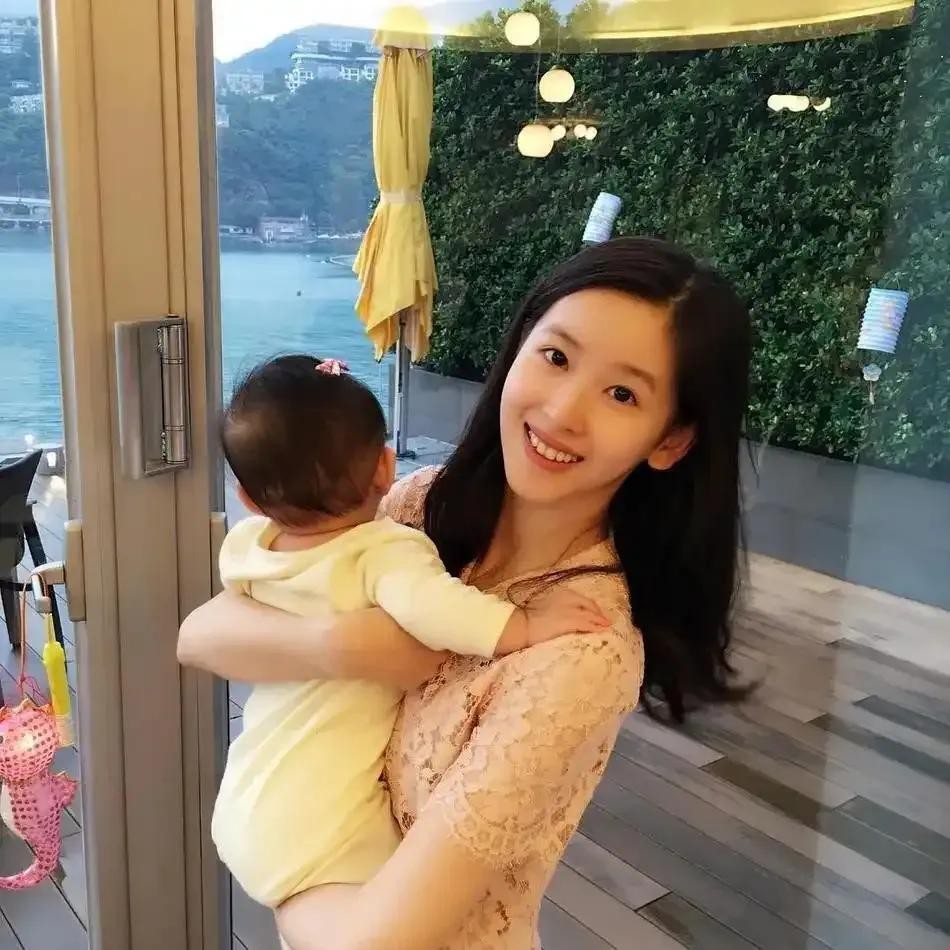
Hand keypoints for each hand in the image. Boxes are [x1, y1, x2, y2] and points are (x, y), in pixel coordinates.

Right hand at [495, 588, 609, 653]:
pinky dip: (596, 627)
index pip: (582, 599)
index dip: (591, 607)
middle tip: (605, 621)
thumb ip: (555, 607)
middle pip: (589, 605)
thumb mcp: (543, 606)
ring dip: (600, 621)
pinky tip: (601, 631)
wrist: (522, 625)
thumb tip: (560, 614)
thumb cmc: (527, 617)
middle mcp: (569, 598)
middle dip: (598, 613)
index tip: (595, 613)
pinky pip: (588, 624)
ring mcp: (571, 610)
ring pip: (591, 615)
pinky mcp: (571, 621)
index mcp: (561, 593)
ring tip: (607, 627)